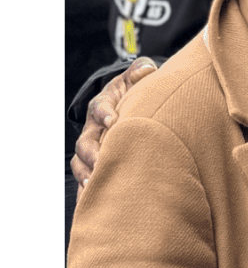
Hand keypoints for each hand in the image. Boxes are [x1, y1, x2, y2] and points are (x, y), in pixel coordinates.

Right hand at [71, 59, 156, 187]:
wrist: (127, 104)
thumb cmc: (134, 91)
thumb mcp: (136, 76)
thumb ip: (139, 71)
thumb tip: (147, 70)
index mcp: (103, 105)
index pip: (99, 108)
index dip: (104, 113)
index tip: (113, 120)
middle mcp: (93, 127)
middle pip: (85, 141)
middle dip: (92, 152)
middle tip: (103, 161)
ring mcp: (92, 146)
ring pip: (80, 161)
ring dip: (86, 172)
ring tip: (95, 184)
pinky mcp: (94, 161)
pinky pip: (85, 175)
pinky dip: (86, 186)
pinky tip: (93, 197)